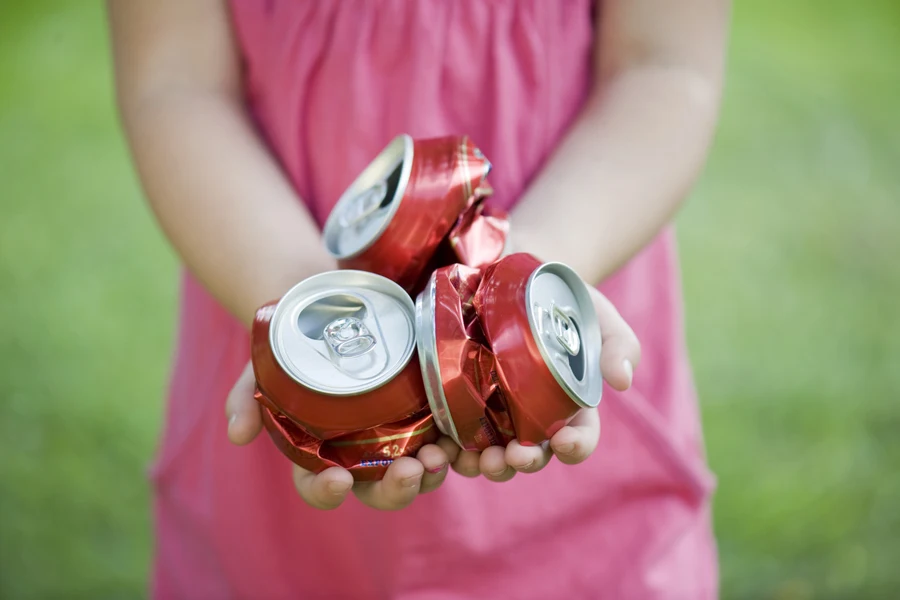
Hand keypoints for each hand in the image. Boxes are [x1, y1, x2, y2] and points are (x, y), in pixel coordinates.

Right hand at [225, 362, 459, 509]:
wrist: (333, 306)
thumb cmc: (295, 344)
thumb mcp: (265, 364)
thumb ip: (247, 396)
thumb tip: (237, 434)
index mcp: (320, 453)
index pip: (319, 488)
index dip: (327, 492)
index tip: (338, 480)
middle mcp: (361, 455)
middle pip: (378, 491)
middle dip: (396, 490)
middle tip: (409, 469)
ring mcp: (398, 437)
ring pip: (419, 473)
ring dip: (433, 473)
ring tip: (441, 453)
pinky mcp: (428, 414)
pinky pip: (449, 441)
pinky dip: (461, 448)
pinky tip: (468, 439)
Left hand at [450, 285, 640, 481]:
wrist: (511, 274)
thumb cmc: (562, 299)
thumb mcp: (597, 315)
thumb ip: (618, 343)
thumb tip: (621, 381)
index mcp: (570, 406)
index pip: (579, 438)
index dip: (575, 447)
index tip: (563, 441)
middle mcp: (532, 418)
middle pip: (531, 455)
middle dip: (523, 463)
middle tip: (513, 457)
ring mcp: (494, 413)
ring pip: (490, 455)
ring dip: (483, 466)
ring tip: (475, 460)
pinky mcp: (459, 401)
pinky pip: (452, 435)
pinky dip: (448, 449)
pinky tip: (440, 449)